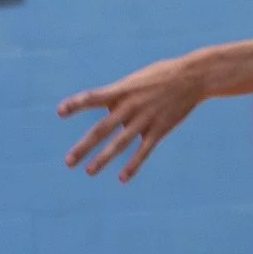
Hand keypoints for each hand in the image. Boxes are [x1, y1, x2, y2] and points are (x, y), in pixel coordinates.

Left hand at [57, 55, 207, 181]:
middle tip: (68, 161)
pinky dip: (133, 164)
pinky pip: (143, 150)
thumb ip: (120, 96)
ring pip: (120, 143)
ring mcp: (145, 119)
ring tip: (89, 171)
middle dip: (84, 146)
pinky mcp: (159, 129)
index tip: (60, 111)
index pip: (93, 97)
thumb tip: (108, 114)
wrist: (192, 77)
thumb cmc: (162, 75)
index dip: (76, 104)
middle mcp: (130, 106)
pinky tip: (122, 177)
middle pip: (102, 129)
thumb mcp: (136, 80)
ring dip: (103, 158)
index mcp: (122, 90)